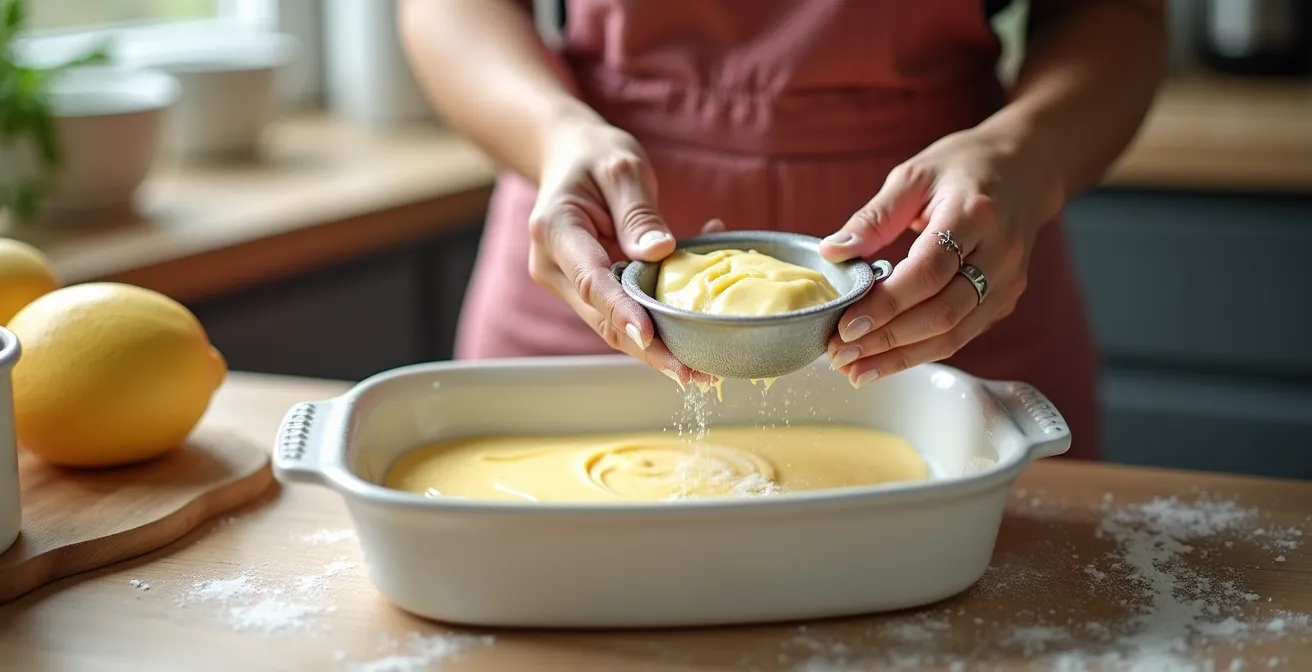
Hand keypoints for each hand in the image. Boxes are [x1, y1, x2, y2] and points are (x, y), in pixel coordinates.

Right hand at [528, 117, 707, 385]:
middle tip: (694, 373)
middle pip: (601, 318)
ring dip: (655, 349)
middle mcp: (553, 267)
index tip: (651, 336)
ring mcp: (569, 284)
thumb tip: (660, 254)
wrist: (568, 157)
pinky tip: (698, 331)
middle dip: (648, 349)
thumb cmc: (595, 155)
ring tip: (701, 371)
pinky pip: (624, 312)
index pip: (590, 279)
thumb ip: (638, 212)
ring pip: (612, 327)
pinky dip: (658, 324)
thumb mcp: (621, 167)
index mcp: (554, 230)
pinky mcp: (589, 292)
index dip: (621, 311)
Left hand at [817, 124, 1063, 386]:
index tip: (845, 325)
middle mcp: (1000, 253)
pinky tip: (884, 360)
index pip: (929, 271)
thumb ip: (873, 217)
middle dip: (887, 340)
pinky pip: (961, 336)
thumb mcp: (913, 176)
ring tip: (854, 369)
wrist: (1025, 169)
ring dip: (900, 358)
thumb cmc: (962, 168)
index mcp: (974, 214)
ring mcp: (1008, 281)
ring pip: (954, 334)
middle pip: (943, 312)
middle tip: (839, 353)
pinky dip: (920, 352)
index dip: (886, 304)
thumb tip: (831, 253)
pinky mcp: (1004, 301)